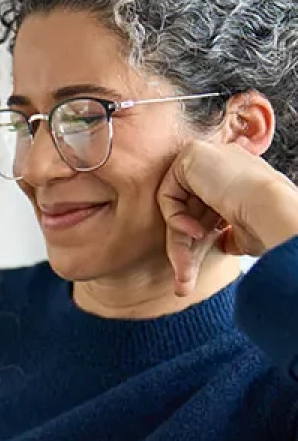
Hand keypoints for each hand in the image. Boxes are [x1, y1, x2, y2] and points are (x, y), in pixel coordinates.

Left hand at [158, 140, 297, 295]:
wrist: (273, 211)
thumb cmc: (266, 226)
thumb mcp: (242, 234)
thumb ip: (227, 234)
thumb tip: (223, 243)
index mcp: (236, 179)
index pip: (204, 212)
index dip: (197, 243)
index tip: (192, 274)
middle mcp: (221, 164)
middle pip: (187, 212)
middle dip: (181, 250)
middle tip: (182, 286)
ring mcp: (207, 156)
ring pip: (175, 207)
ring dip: (177, 243)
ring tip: (185, 273)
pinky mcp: (192, 154)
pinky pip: (168, 194)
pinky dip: (175, 218)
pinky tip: (196, 231)